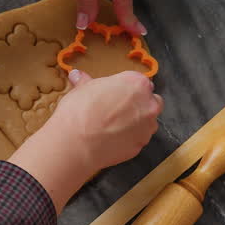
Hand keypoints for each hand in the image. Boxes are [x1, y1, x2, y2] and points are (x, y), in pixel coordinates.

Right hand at [8, 70, 162, 210]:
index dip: (125, 89)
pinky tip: (109, 141)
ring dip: (135, 123)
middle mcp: (147, 105)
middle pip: (149, 101)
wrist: (74, 145)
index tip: (113, 94)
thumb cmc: (76, 112)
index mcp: (135, 84)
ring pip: (146, 122)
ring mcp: (146, 128)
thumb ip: (84, 83)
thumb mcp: (79, 91)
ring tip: (110, 128)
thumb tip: (77, 76)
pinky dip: (128, 140)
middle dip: (136, 105)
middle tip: (114, 111)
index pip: (139, 82)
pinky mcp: (139, 147)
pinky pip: (137, 140)